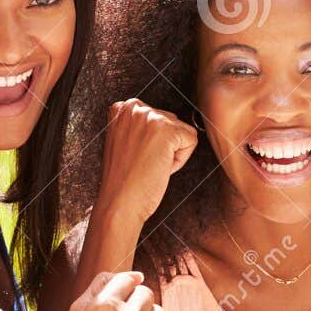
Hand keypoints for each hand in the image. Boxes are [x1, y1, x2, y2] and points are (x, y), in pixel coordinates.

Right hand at [96, 99, 199, 225]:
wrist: (119, 203)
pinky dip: (181, 160)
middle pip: (171, 122)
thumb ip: (138, 127)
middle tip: (143, 163)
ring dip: (171, 153)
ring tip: (149, 166)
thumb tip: (165, 123)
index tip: (136, 156)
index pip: (157, 118)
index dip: (151, 143)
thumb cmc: (123, 181)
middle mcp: (134, 107)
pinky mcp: (167, 129)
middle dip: (163, 146)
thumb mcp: (123, 142)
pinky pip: (191, 140)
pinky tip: (160, 168)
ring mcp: (150, 116)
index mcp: (122, 108)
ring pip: (182, 132)